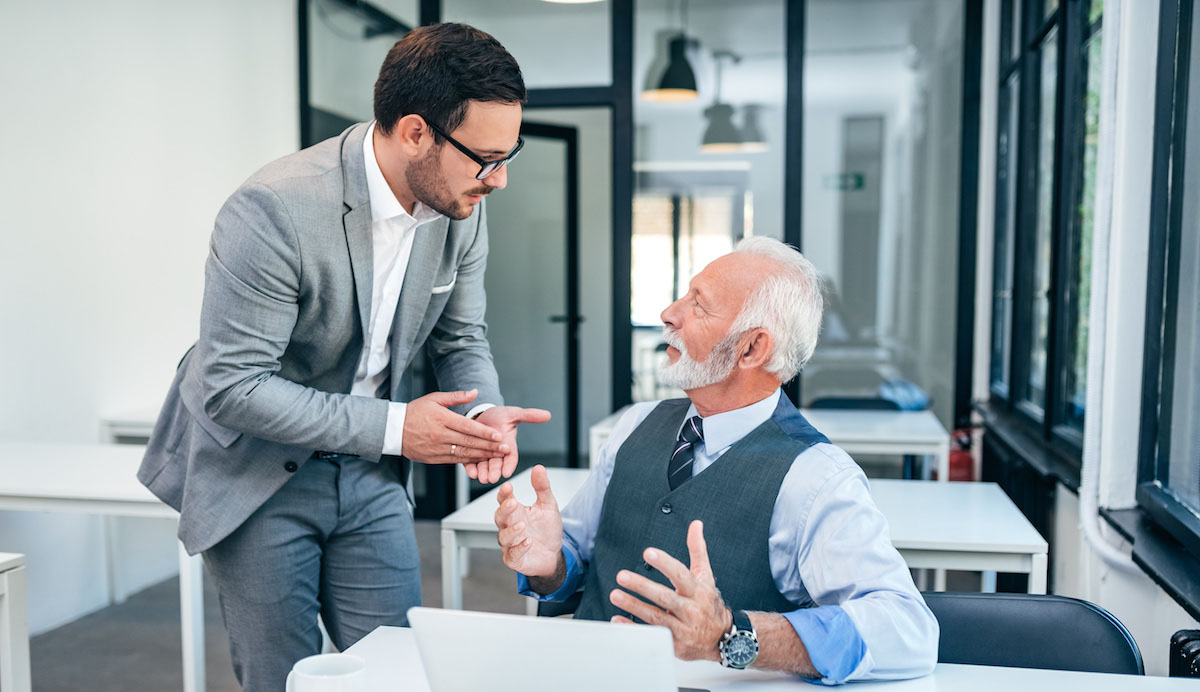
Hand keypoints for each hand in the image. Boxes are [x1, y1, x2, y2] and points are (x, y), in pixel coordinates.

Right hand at [402, 390, 508, 464]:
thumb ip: (456, 396)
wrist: (392, 429)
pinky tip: (482, 460)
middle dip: (490, 446)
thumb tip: (475, 392)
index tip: (499, 436)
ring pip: (464, 454)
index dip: (484, 432)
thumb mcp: (434, 398)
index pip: (467, 427)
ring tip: (498, 456)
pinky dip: (470, 461)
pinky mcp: (434, 458)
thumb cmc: (415, 411)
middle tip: (505, 449)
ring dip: (483, 455)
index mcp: (442, 418)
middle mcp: (440, 435)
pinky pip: (455, 461)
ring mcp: (437, 448)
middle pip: (469, 442)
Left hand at [466, 405, 551, 483]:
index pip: (511, 457)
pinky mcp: (471, 453)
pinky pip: (471, 463)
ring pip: (484, 466)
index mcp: (508, 445)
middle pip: (497, 464)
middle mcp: (497, 452)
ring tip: (482, 478)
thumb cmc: (498, 415)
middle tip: (493, 478)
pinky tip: (471, 473)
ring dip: (483, 472)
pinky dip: (471, 469)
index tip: (507, 472)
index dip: (509, 465)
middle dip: (495, 471)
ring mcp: (484, 454)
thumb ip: (529, 416)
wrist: (480, 414)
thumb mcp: (513, 413)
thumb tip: (547, 415)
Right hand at [494, 465, 563, 577]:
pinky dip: (519, 548)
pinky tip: (527, 542)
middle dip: (505, 509)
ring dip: (511, 530)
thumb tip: (538, 467)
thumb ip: (542, 487)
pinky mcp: (514, 559)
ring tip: (522, 524)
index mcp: (515, 511)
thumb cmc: (546, 529)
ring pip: (504, 536)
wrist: (554, 554)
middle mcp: (509, 527)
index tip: (508, 486)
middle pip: (500, 517)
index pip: (504, 500)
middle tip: (512, 502)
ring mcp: (510, 544)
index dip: (504, 493)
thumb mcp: (548, 505)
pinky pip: (513, 554)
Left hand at [608, 520, 732, 661]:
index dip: (665, 563)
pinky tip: (618, 620)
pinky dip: (633, 629)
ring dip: (634, 606)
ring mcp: (683, 629)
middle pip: (665, 597)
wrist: (723, 638)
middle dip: (642, 586)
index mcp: (697, 590)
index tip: (648, 553)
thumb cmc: (708, 603)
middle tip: (622, 576)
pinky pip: (651, 637)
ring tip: (615, 595)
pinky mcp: (675, 645)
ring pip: (656, 618)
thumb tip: (695, 524)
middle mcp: (691, 610)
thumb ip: (697, 549)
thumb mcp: (706, 575)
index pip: (681, 574)